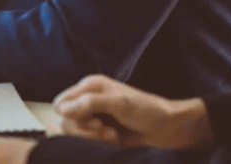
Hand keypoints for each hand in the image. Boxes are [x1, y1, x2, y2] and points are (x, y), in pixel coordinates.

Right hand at [53, 74, 212, 148]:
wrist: (169, 129)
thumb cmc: (148, 110)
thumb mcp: (119, 103)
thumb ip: (89, 103)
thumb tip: (62, 110)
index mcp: (90, 87)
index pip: (61, 103)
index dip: (71, 115)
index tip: (91, 119)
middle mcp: (88, 100)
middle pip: (66, 120)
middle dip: (84, 129)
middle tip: (103, 128)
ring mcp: (94, 117)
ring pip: (75, 133)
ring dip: (93, 137)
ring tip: (111, 134)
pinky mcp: (101, 132)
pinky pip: (88, 141)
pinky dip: (99, 143)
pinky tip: (115, 139)